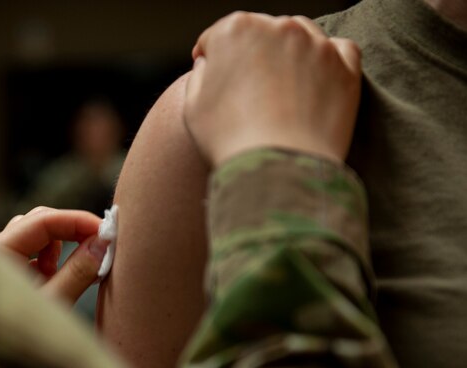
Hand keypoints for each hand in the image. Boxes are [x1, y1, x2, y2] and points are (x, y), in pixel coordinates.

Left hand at [0, 207, 108, 304]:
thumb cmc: (14, 340)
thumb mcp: (53, 305)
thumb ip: (77, 272)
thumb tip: (102, 242)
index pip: (43, 220)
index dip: (78, 221)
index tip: (107, 232)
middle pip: (37, 221)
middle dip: (70, 231)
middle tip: (97, 247)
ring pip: (33, 235)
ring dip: (58, 247)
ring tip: (65, 276)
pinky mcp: (3, 273)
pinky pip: (29, 252)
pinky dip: (49, 259)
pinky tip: (54, 281)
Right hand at [184, 13, 361, 165]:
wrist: (278, 170)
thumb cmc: (231, 141)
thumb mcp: (193, 107)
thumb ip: (200, 75)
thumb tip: (209, 64)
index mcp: (236, 31)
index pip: (219, 35)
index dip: (212, 58)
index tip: (215, 76)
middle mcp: (278, 28)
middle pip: (262, 32)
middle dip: (252, 55)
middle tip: (247, 91)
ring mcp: (316, 45)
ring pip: (301, 35)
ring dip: (290, 53)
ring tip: (282, 88)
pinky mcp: (345, 67)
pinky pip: (339, 50)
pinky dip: (328, 59)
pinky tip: (315, 81)